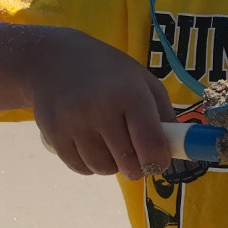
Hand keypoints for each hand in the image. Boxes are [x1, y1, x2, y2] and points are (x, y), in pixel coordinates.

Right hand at [30, 29, 176, 178]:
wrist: (53, 58)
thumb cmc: (107, 70)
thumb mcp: (142, 80)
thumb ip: (163, 114)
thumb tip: (174, 149)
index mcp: (130, 93)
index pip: (151, 145)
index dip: (159, 161)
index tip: (158, 160)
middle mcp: (101, 109)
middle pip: (129, 164)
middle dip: (137, 164)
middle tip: (134, 152)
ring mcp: (74, 123)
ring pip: (104, 169)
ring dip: (112, 164)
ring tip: (110, 144)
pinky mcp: (54, 135)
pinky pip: (80, 168)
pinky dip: (90, 164)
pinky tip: (91, 144)